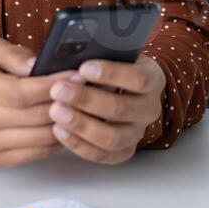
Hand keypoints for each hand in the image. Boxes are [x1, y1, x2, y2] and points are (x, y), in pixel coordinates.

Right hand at [0, 38, 76, 167]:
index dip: (51, 86)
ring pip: (38, 138)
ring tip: (82, 107)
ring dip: (66, 123)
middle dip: (65, 103)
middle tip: (87, 90)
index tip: (76, 75)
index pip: (20, 92)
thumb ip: (12, 54)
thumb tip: (36, 65)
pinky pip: (36, 153)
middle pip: (32, 117)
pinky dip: (56, 140)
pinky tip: (66, 123)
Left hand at [47, 55, 166, 164]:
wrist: (126, 90)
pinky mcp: (123, 151)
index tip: (83, 67)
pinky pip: (102, 155)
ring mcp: (138, 133)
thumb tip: (69, 54)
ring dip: (81, 125)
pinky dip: (78, 145)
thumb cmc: (113, 68)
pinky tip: (59, 130)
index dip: (111, 74)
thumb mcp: (114, 53)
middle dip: (86, 100)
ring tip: (55, 112)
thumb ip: (98, 52)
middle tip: (58, 90)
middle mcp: (149, 108)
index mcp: (153, 79)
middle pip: (121, 109)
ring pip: (113, 137)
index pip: (138, 78)